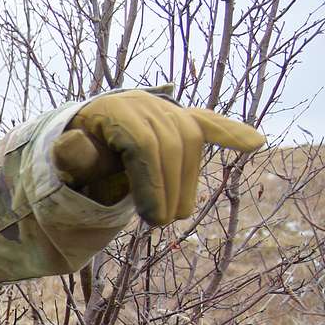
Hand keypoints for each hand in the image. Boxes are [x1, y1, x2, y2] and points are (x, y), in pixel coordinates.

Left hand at [54, 91, 263, 224]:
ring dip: (189, 179)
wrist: (86, 130)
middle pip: (171, 143)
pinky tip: (255, 143)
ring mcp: (163, 106)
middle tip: (163, 222)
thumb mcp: (69, 156)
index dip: (152, 184)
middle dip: (171, 187)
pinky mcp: (180, 114)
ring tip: (179, 212)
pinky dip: (230, 132)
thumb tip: (69, 144)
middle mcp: (142, 101)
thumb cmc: (79, 150)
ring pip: (190, 139)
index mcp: (114, 110)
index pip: (143, 146)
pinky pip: (206, 122)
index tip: (154, 219)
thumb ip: (72, 155)